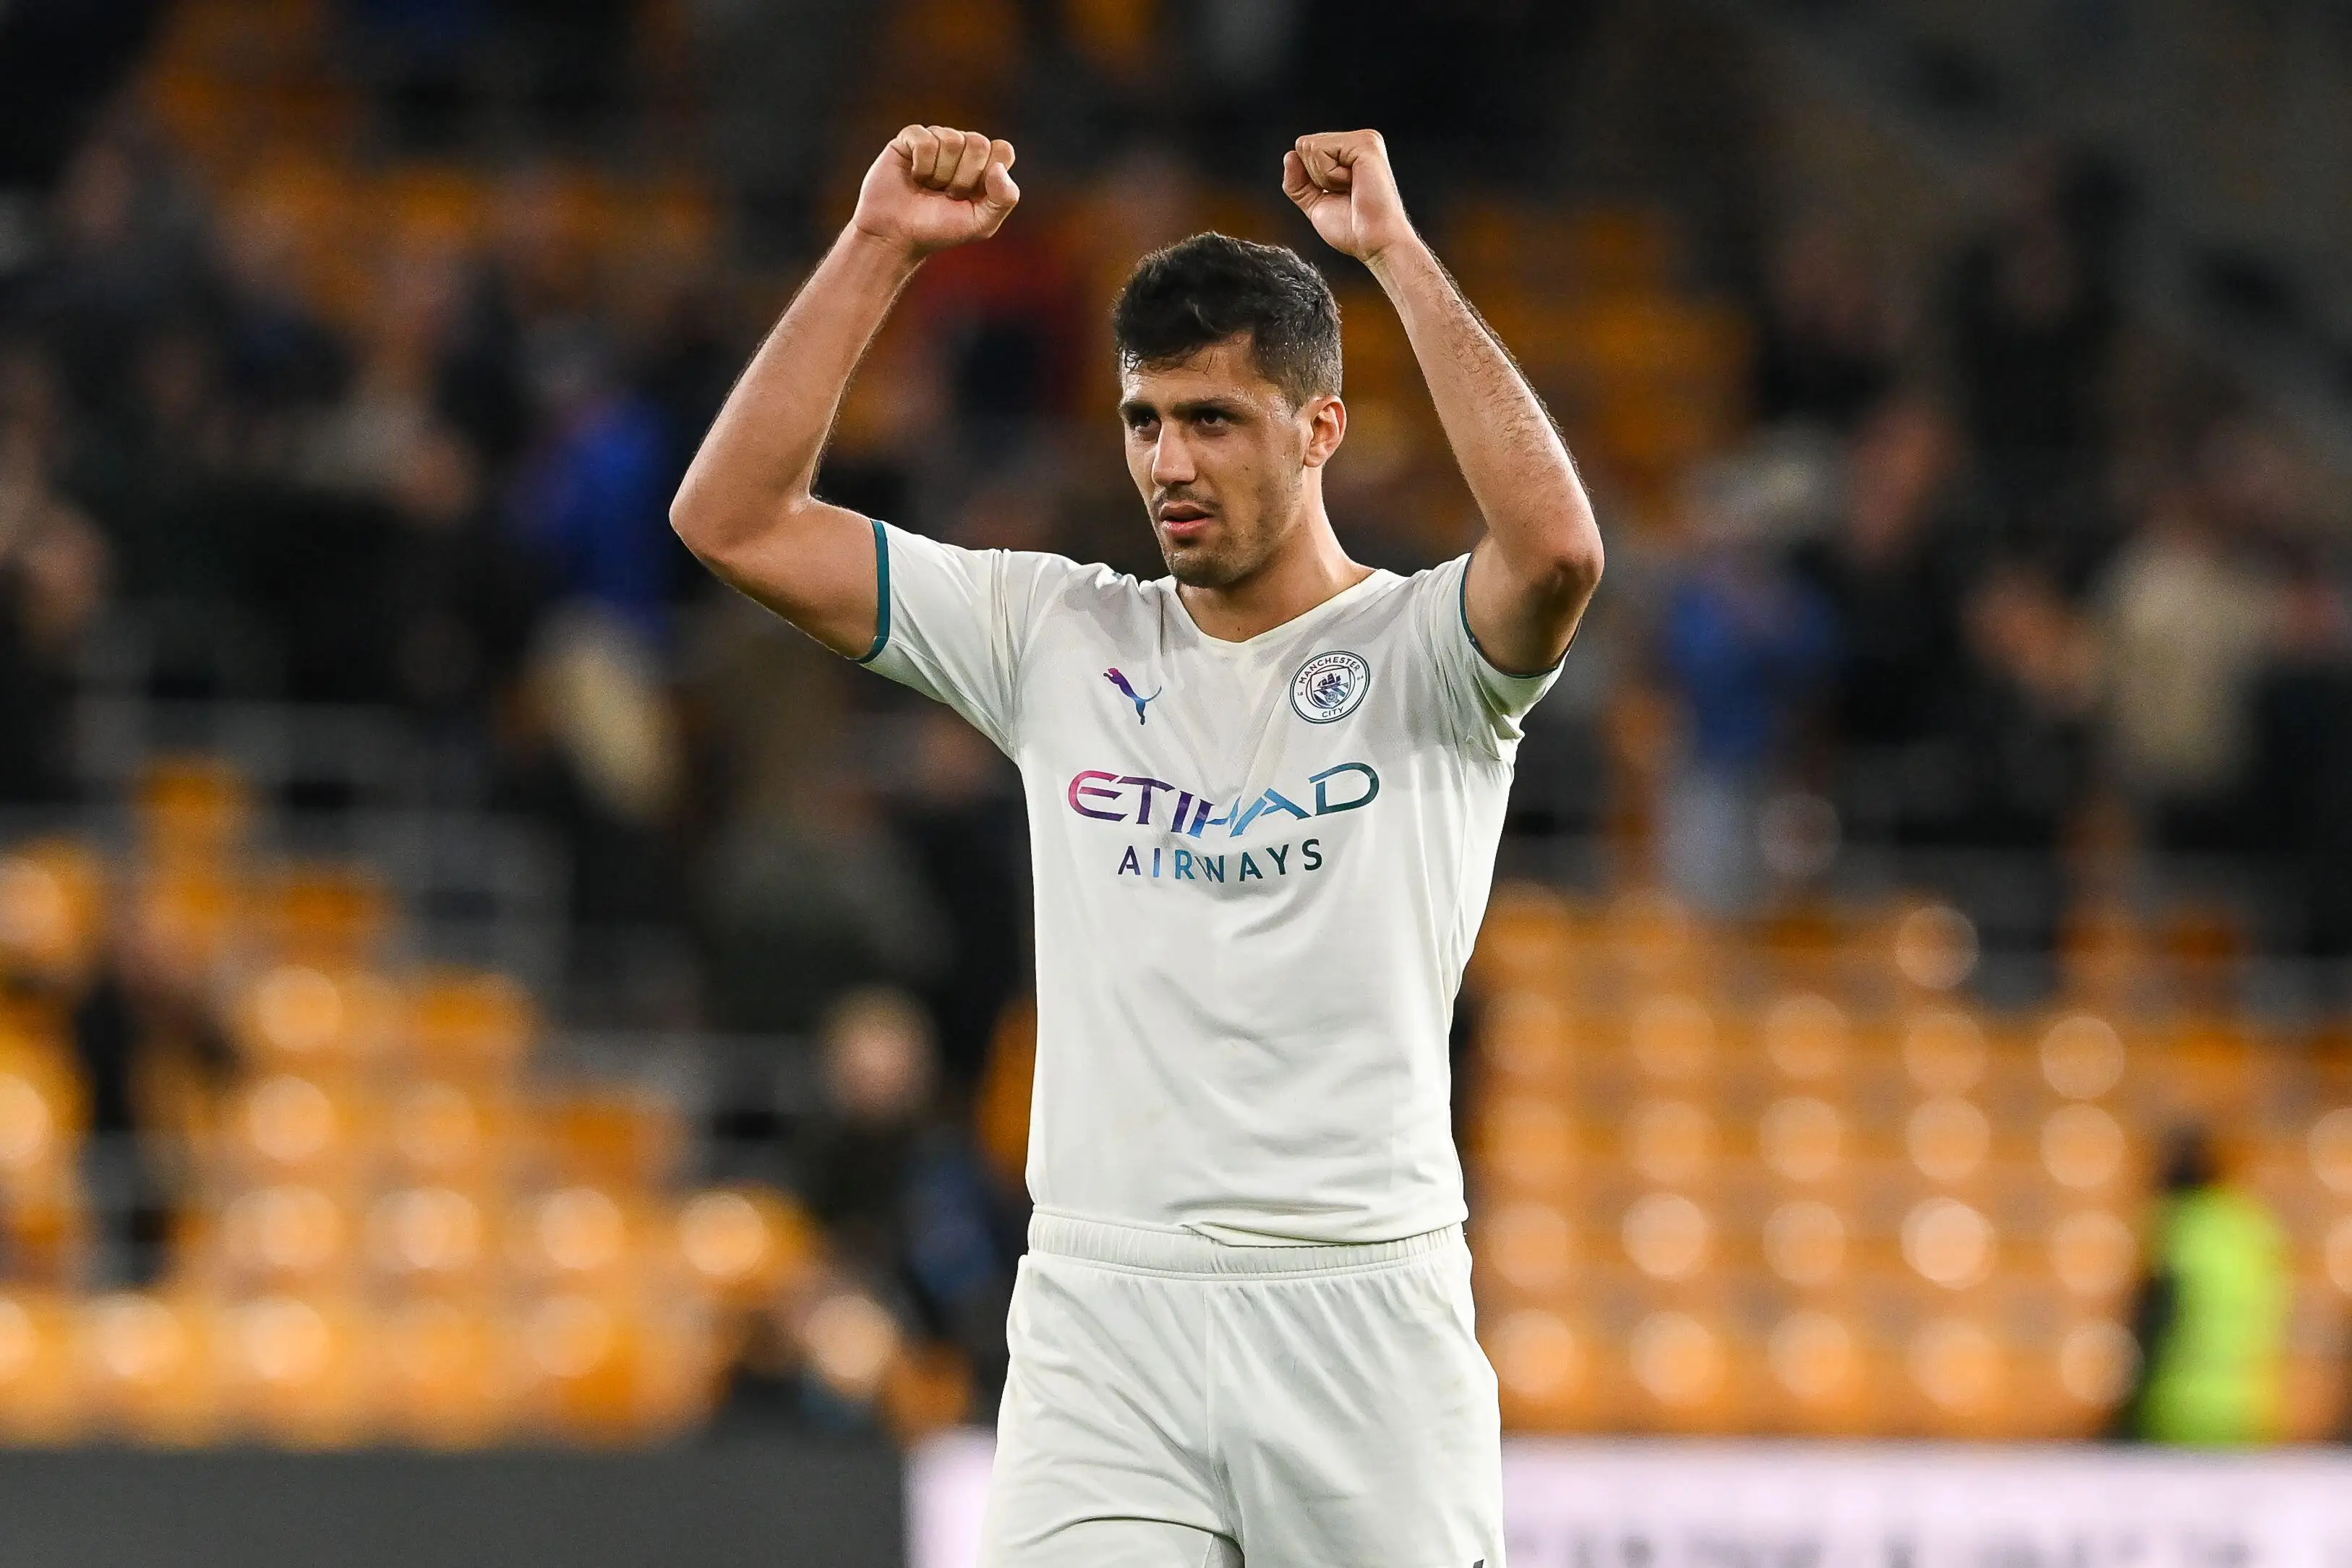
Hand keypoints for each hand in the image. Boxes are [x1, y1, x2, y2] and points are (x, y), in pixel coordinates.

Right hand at [852, 124, 1019, 258]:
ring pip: (951, 140)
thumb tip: (999, 168)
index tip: (972, 196)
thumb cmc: (938, 230)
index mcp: (984, 165)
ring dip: (940, 174)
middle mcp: (963, 148)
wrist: (897, 235)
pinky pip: (925, 140)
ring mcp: (937, 139)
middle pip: (978, 143)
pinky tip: (913, 176)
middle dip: (963, 178)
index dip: (988, 175)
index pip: (1003, 150)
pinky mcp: (910, 137)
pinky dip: (921, 165)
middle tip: (947, 194)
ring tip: (928, 187)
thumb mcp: (981, 224)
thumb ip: (1004, 199)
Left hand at [1284, 130, 1418, 263]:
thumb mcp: (1316, 204)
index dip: (1310, 180)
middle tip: (1345, 194)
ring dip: (1323, 177)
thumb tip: (1289, 156)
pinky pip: (1320, 150)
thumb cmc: (1353, 229)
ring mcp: (1364, 139)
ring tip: (1351, 189)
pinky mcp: (1365, 142)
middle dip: (1315, 177)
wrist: (1373, 242)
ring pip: (1310, 147)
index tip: (1339, 195)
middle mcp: (1357, 143)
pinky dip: (1329, 174)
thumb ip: (1298, 182)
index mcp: (1350, 153)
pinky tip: (1352, 184)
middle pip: (1304, 146)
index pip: (1305, 151)